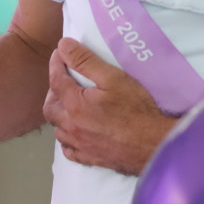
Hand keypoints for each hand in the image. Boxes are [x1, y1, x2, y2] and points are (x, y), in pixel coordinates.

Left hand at [44, 39, 176, 174]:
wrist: (153, 144)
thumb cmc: (136, 110)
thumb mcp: (113, 78)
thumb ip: (86, 61)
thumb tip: (63, 46)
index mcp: (74, 105)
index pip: (56, 80)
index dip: (56, 64)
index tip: (60, 53)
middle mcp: (71, 127)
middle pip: (50, 107)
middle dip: (52, 91)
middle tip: (63, 80)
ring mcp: (80, 145)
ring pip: (57, 130)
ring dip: (59, 115)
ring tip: (69, 105)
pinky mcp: (90, 158)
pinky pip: (69, 150)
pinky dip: (67, 139)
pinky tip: (75, 133)